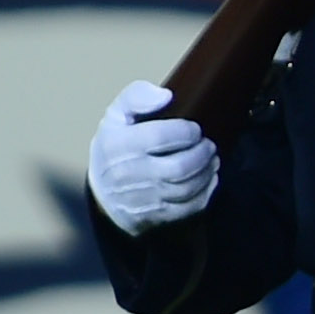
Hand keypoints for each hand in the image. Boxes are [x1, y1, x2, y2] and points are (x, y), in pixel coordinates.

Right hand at [87, 78, 216, 232]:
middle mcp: (127, 175)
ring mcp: (140, 200)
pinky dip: (205, 192)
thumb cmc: (115, 148)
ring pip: (186, 188)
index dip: (185, 132)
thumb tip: (165, 95)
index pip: (159, 137)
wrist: (102, 194)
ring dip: (207, 172)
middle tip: (209, 145)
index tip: (195, 129)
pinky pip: (187, 208)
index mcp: (117, 145)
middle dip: (202, 154)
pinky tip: (209, 179)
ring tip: (212, 159)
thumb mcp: (116, 116)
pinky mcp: (152, 218)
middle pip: (179, 167)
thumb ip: (136, 97)